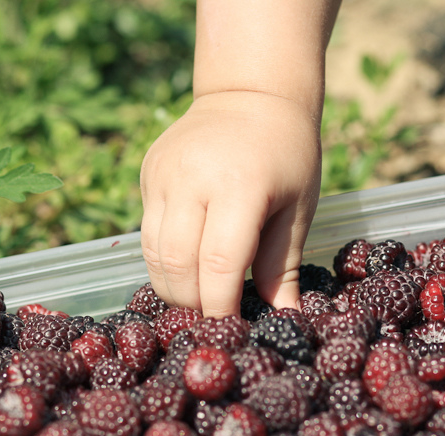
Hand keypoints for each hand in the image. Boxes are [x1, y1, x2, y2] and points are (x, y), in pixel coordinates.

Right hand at [140, 90, 321, 317]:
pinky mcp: (147, 174)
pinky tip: (187, 265)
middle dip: (194, 304)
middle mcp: (192, 180)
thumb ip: (282, 265)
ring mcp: (163, 175)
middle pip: (178, 266)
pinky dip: (164, 259)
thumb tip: (284, 318)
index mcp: (239, 186)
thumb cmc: (288, 154)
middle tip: (215, 316)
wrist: (250, 96)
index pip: (218, 265)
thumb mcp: (297, 208)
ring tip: (199, 297)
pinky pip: (147, 232)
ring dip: (174, 287)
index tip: (232, 329)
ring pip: (153, 254)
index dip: (222, 307)